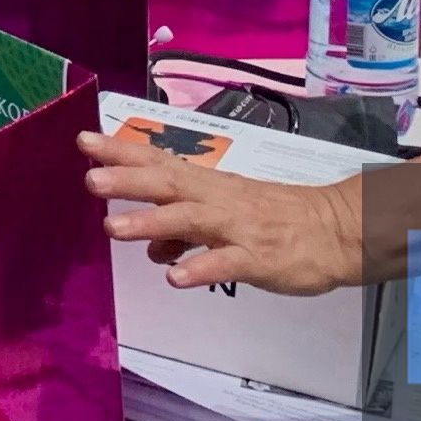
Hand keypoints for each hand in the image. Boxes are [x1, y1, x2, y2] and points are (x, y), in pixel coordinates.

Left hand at [79, 130, 361, 294]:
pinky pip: (226, 263)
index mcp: (208, 185)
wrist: (336, 229)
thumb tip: (148, 246)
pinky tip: (175, 278)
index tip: (84, 141)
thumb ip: (182, 231)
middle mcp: (218, 199)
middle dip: (127, 180)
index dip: (121, 152)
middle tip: (89, 178)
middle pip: (168, 183)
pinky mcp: (258, 257)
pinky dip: (200, 268)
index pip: (158, 162)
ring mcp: (237, 227)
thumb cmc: (278, 218)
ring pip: (189, 220)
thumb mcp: (226, 217)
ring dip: (150, 222)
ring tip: (111, 228)